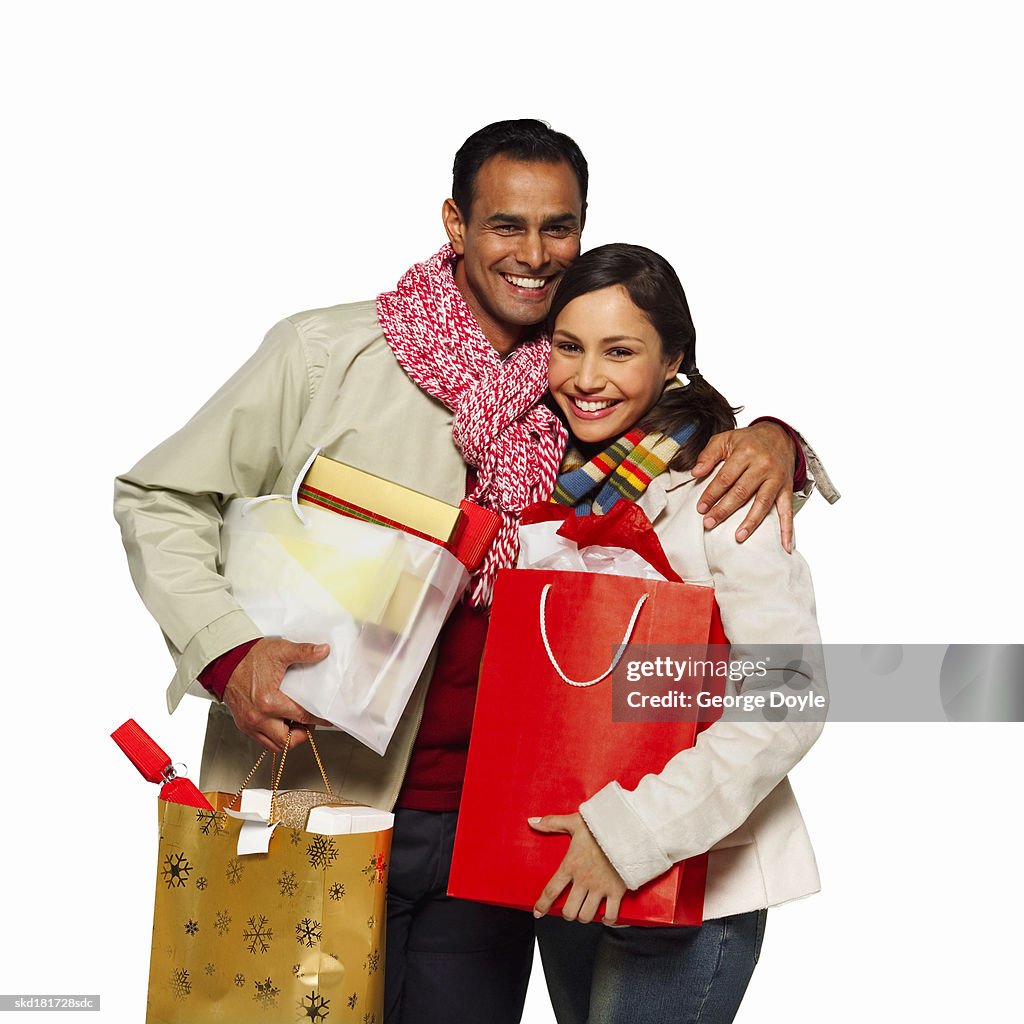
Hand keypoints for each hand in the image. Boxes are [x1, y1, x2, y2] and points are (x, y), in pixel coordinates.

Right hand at [222, 637, 331, 752]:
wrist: (225, 661)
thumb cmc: (249, 657)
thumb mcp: (280, 650)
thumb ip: (304, 651)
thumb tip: (323, 650)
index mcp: (269, 701)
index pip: (302, 717)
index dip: (318, 719)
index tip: (326, 719)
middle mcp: (258, 716)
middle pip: (288, 740)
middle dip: (302, 734)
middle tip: (309, 724)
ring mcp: (249, 723)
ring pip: (274, 745)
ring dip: (288, 739)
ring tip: (296, 726)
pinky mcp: (243, 725)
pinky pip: (262, 741)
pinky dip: (274, 738)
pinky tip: (281, 725)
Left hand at [529, 812, 626, 925]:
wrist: (628, 830)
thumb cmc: (601, 825)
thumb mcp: (574, 821)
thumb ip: (552, 823)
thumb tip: (531, 821)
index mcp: (571, 865)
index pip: (551, 891)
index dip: (542, 905)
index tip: (538, 912)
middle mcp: (584, 880)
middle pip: (569, 910)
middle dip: (567, 913)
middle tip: (568, 909)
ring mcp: (600, 888)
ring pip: (586, 915)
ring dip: (583, 917)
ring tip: (583, 912)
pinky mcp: (617, 891)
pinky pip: (611, 915)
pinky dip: (607, 920)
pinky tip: (604, 917)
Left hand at [691, 421, 796, 551]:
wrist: (779, 435)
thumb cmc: (748, 440)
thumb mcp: (725, 438)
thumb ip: (709, 454)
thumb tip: (696, 472)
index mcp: (745, 452)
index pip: (725, 477)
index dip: (711, 494)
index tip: (701, 508)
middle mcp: (763, 465)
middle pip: (741, 492)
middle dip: (724, 510)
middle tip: (709, 523)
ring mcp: (776, 478)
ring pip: (762, 503)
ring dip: (751, 522)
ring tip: (738, 537)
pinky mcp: (786, 488)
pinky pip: (787, 510)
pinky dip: (787, 529)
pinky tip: (784, 545)